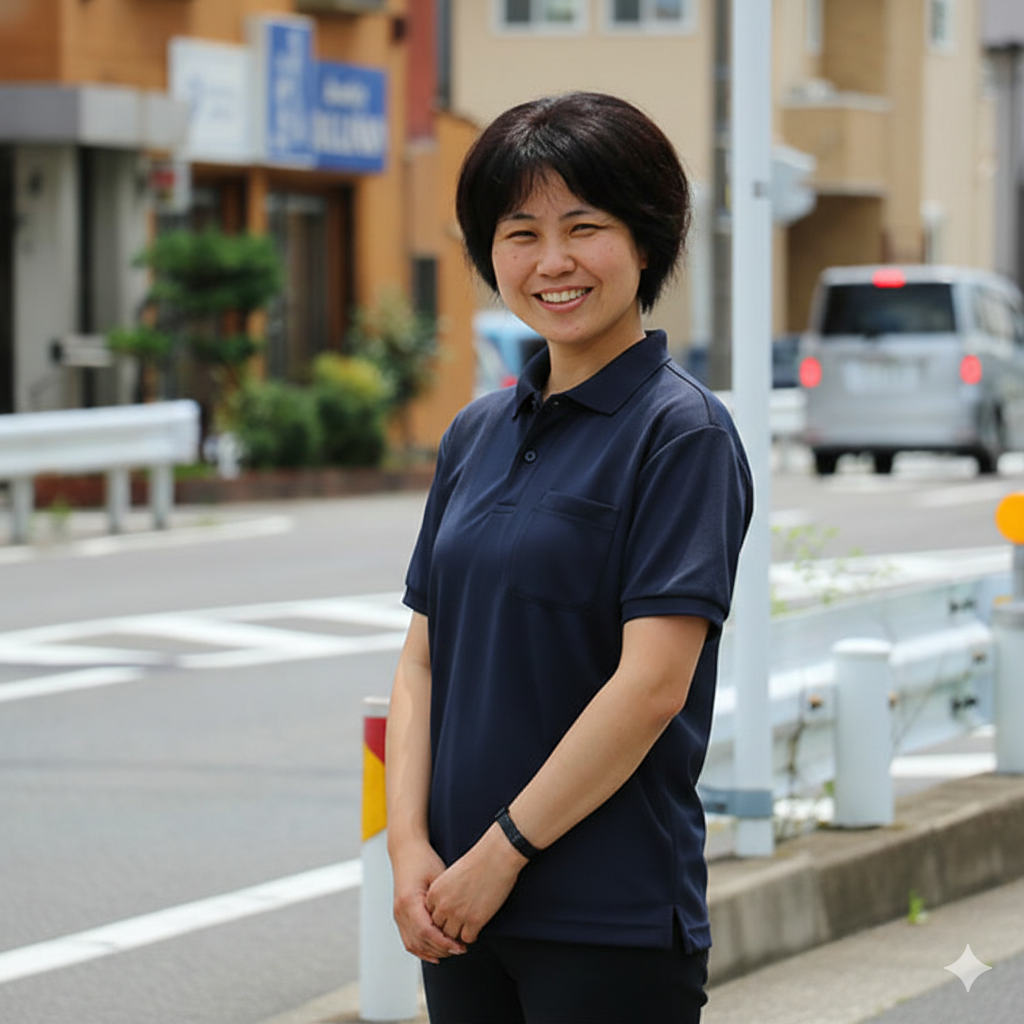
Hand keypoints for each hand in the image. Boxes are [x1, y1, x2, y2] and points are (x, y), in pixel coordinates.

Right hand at [391, 839, 466, 962]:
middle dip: (441, 950)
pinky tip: (436, 954)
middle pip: (420, 942)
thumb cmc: (424, 860)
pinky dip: (422, 950)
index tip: (460, 946)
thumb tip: (459, 921)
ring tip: (451, 951)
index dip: (444, 943)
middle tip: (460, 950)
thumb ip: (444, 900)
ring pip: (413, 945)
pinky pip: (409, 940)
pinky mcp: (400, 916)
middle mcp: (400, 910)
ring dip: (432, 952)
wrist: (406, 851)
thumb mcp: (438, 877)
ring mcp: (398, 914)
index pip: (426, 932)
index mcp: (409, 901)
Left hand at [425, 823, 526, 944]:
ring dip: (458, 934)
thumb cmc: (477, 861)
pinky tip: (476, 927)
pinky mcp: (475, 921)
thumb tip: (446, 908)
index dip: (439, 917)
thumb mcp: (451, 876)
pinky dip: (471, 935)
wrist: (496, 856)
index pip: (429, 916)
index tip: (448, 916)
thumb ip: (444, 893)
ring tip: (466, 929)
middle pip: (438, 928)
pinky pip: (467, 938)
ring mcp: (458, 915)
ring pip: (451, 936)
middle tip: (457, 926)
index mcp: (435, 892)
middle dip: (447, 928)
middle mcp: (443, 905)